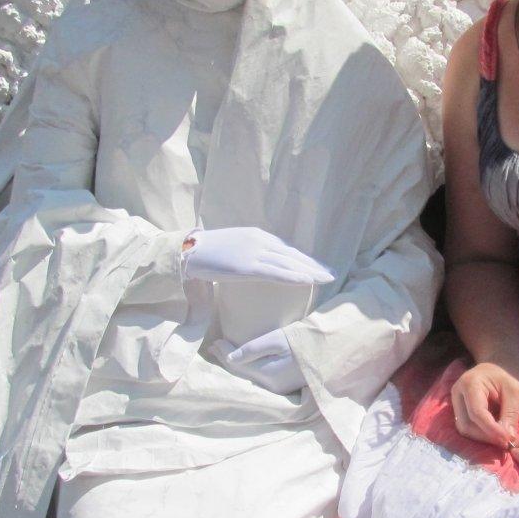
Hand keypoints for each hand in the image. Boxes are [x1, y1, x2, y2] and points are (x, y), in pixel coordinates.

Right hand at [183, 227, 333, 284]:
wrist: (187, 251)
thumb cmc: (206, 252)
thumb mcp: (233, 247)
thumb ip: (249, 253)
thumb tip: (258, 265)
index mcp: (257, 235)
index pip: (287, 248)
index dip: (305, 258)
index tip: (319, 266)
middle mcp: (259, 240)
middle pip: (293, 255)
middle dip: (313, 265)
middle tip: (331, 273)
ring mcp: (254, 253)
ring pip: (288, 264)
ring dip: (310, 272)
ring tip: (326, 279)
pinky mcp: (246, 266)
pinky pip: (275, 273)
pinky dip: (294, 277)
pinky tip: (308, 281)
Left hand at [221, 329, 304, 393]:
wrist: (328, 350)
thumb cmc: (303, 340)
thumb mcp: (277, 339)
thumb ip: (253, 349)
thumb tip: (230, 358)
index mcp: (268, 374)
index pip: (239, 364)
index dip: (225, 353)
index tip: (215, 342)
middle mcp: (271, 386)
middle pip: (241, 373)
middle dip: (227, 359)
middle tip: (214, 347)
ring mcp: (278, 388)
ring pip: (249, 377)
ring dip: (236, 365)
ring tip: (223, 354)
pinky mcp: (283, 386)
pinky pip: (258, 378)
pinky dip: (247, 369)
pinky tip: (242, 362)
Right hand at [450, 362, 518, 446]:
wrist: (489, 373)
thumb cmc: (502, 379)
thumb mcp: (514, 391)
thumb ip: (511, 412)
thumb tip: (509, 437)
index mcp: (470, 383)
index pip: (477, 412)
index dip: (491, 429)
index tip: (507, 438)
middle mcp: (457, 394)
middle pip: (467, 424)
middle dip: (487, 436)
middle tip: (506, 441)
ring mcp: (454, 404)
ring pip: (464, 429)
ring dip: (483, 438)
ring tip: (501, 438)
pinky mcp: (456, 412)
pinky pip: (465, 429)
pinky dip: (480, 435)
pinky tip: (493, 435)